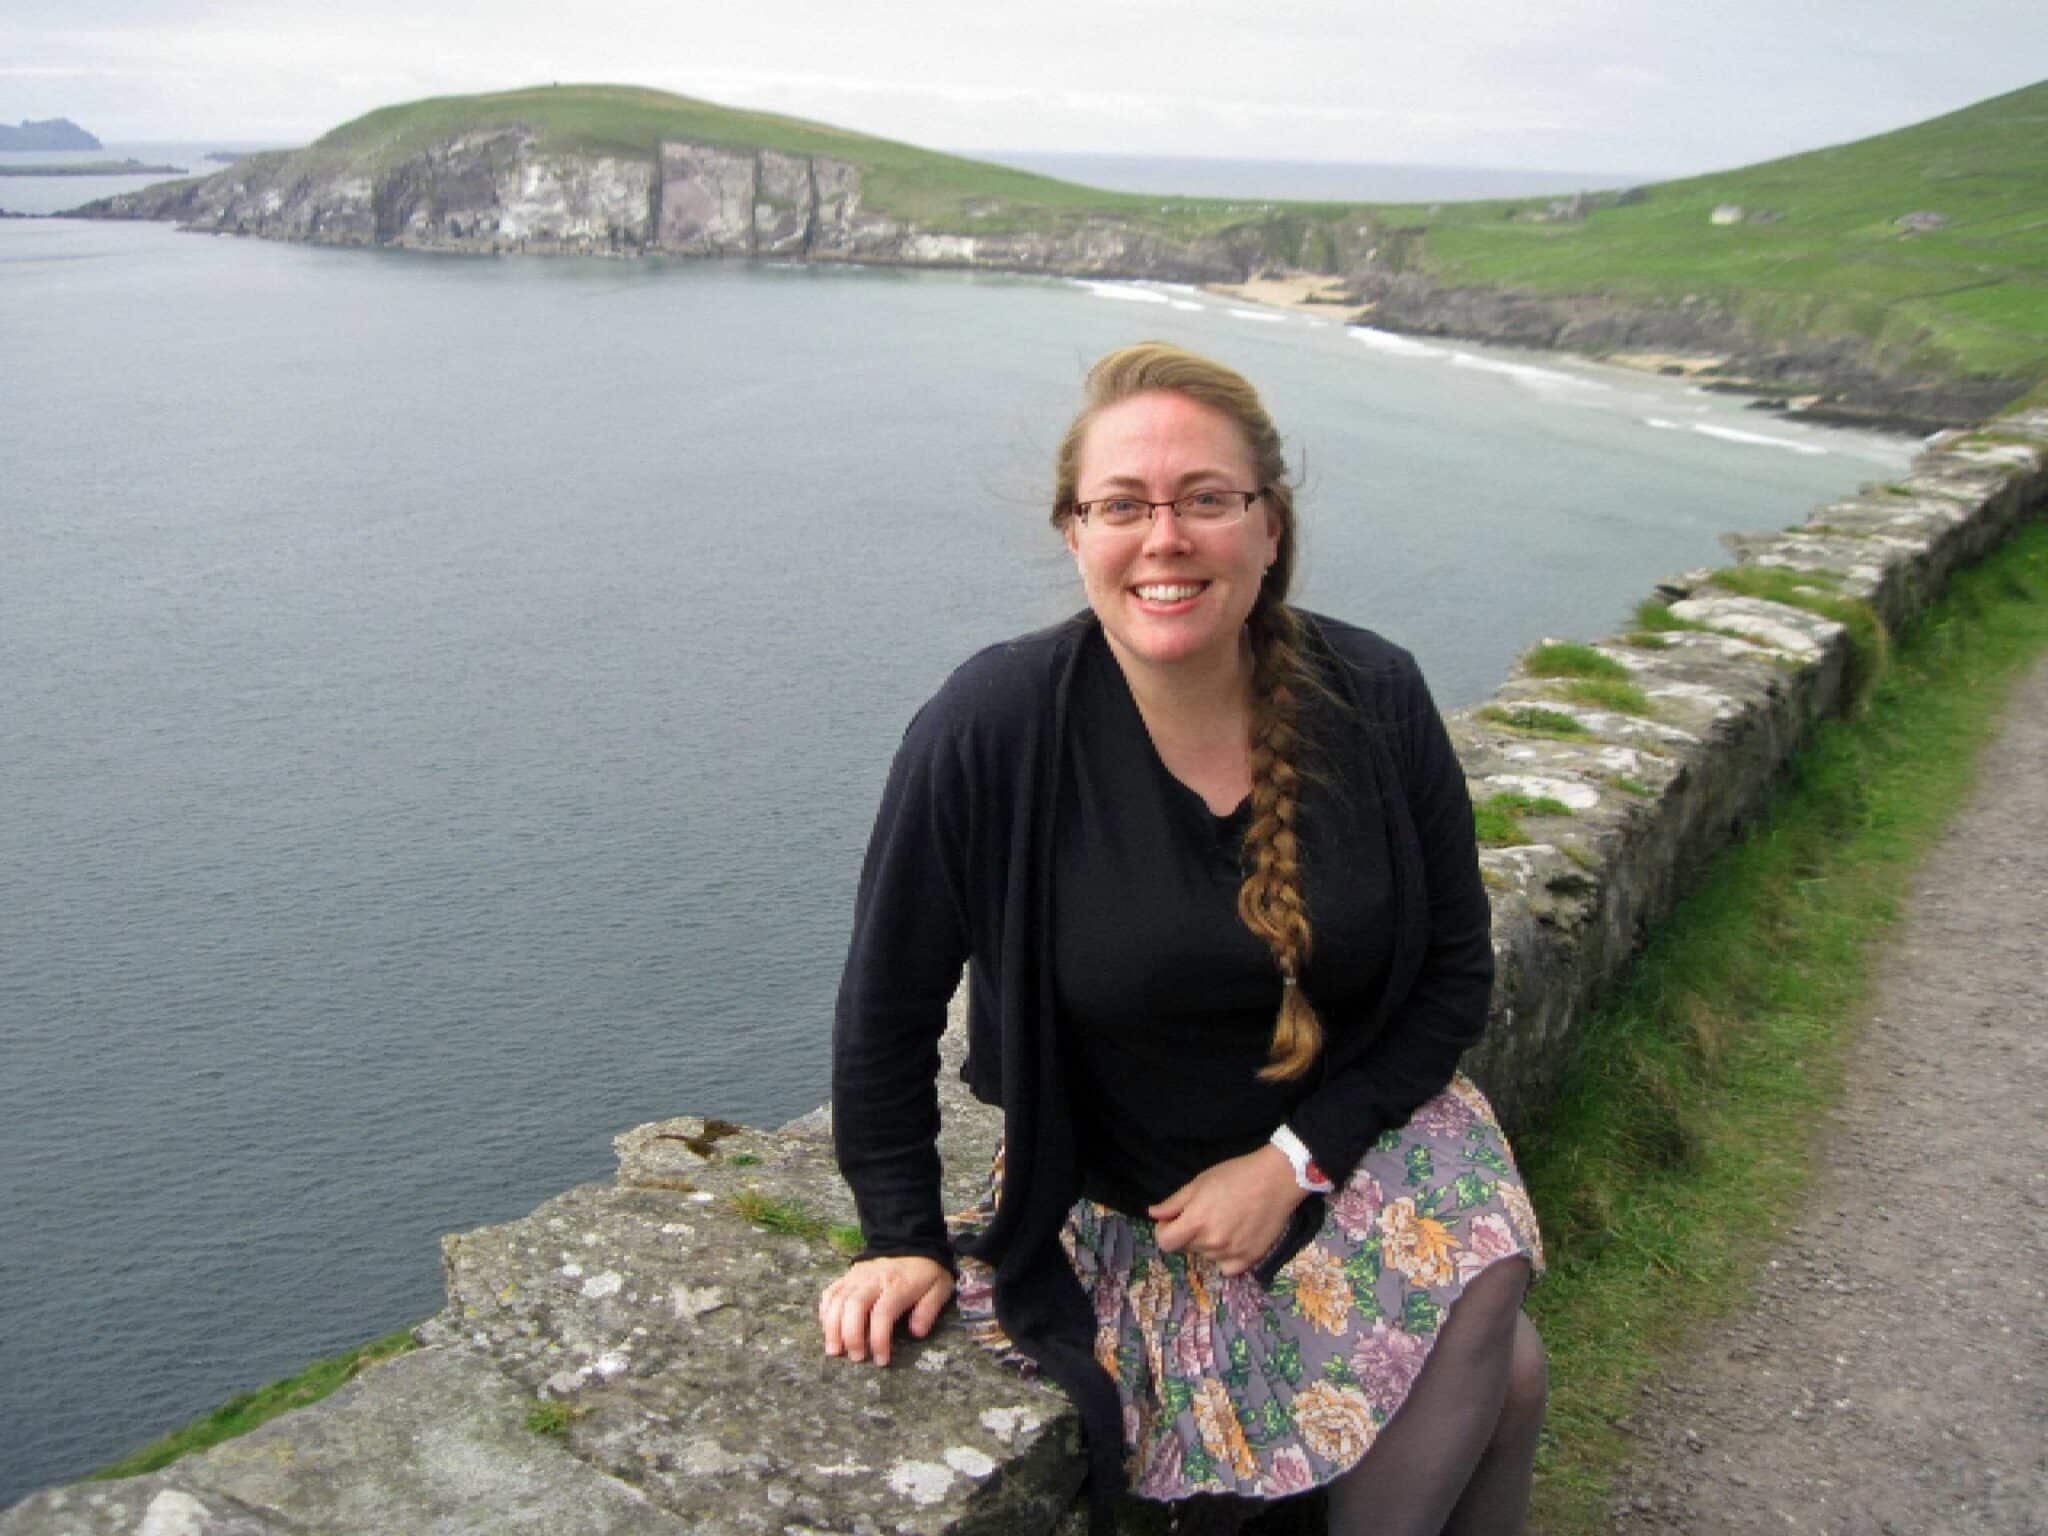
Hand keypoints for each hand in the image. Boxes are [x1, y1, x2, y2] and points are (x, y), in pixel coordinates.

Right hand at [818, 1255, 954, 1365]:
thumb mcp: (940, 1287)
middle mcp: (874, 1279)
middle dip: (851, 1335)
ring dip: (832, 1326)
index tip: (881, 1360)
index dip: (879, 1339)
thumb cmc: (926, 1271)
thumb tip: (916, 1332)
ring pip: (838, 1299)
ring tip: (834, 1349)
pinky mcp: (848, 1275)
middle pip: (854, 1305)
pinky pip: (831, 1291)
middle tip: (855, 1357)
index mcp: (898, 1285)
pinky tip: (827, 1327)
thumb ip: (929, 1309)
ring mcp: (857, 1276)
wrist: (912, 1241)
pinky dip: (825, 1310)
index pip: (882, 1313)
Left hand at [1148, 1145, 1306, 1277]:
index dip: (1165, 1230)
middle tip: (1207, 1214)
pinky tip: (1234, 1239)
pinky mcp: (1249, 1260)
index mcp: (1195, 1222)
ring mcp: (1231, 1254)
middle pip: (1186, 1248)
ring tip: (1225, 1222)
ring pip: (1206, 1257)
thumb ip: (1174, 1203)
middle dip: (1189, 1233)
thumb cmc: (1235, 1175)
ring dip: (1208, 1244)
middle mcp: (1211, 1243)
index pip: (1164, 1242)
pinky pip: (1226, 1268)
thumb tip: (1153, 1214)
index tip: (1175, 1220)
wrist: (1276, 1180)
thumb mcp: (1199, 1182)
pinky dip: (1226, 1258)